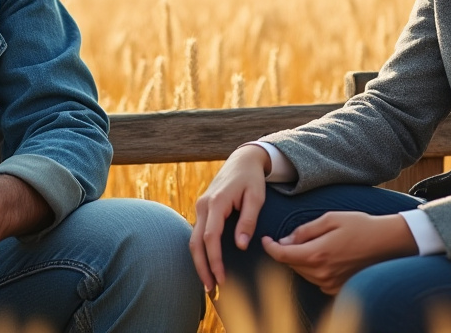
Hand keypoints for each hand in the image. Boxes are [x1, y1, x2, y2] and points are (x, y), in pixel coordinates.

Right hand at [189, 144, 270, 292]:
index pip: (210, 238)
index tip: (221, 279)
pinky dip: (201, 252)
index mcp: (216, 202)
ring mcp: (200, 207)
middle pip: (196, 243)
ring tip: (208, 283)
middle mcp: (203, 206)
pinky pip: (197, 234)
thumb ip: (249, 220)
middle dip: (202, 268)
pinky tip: (208, 265)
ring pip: (193, 240)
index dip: (214, 260)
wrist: (242, 160)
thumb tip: (240, 245)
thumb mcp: (256, 197)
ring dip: (199, 262)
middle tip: (211, 290)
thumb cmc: (252, 179)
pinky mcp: (203, 210)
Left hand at [261, 211, 417, 294]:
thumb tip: (286, 240)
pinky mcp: (337, 288)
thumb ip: (305, 231)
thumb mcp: (330, 219)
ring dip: (300, 260)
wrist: (387, 242)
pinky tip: (324, 256)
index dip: (270, 247)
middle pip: (291, 265)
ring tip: (314, 244)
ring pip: (303, 272)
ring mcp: (330, 283)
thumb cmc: (360, 226)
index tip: (266, 240)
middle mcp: (322, 273)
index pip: (283, 256)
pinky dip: (313, 268)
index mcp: (317, 254)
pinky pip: (315, 279)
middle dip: (287, 251)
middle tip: (292, 237)